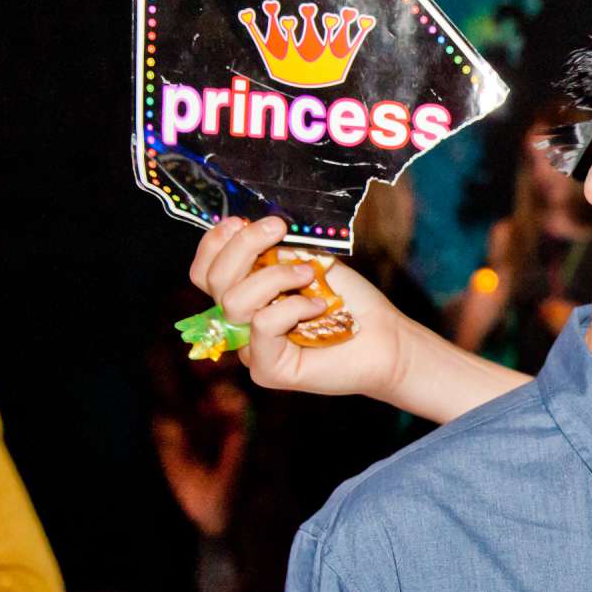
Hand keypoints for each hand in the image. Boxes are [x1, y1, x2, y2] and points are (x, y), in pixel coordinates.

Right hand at [188, 216, 413, 399]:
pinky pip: (262, 325)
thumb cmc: (349, 300)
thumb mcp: (306, 261)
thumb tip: (249, 230)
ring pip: (233, 301)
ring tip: (308, 274)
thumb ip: (274, 252)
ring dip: (274, 277)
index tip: (240, 220)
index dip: (215, 243)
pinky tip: (318, 306)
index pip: (205, 272)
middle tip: (279, 229)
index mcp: (245, 296)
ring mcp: (251, 350)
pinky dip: (292, 307)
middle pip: (214, 280)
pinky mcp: (268, 370)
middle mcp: (241, 324)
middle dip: (244, 245)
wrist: (386, 337)